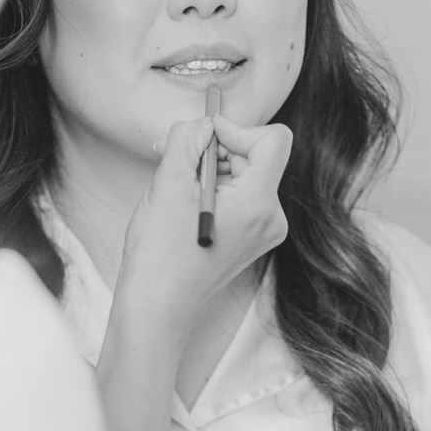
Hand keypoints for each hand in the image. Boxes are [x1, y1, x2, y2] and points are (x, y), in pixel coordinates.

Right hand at [113, 110, 290, 342]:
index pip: (274, 140)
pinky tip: (188, 210)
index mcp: (259, 204)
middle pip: (258, 156)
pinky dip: (215, 191)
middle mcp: (271, 218)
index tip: (205, 139)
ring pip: (246, 175)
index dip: (238, 129)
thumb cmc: (160, 255)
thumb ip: (187, 140)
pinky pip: (241, 196)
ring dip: (213, 172)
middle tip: (181, 166)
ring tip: (181, 196)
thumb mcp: (168, 184)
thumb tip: (203, 123)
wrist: (157, 307)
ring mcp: (263, 231)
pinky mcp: (251, 239)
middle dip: (219, 152)